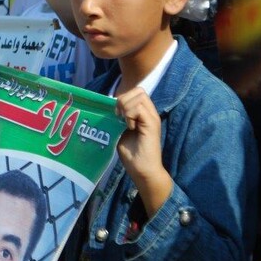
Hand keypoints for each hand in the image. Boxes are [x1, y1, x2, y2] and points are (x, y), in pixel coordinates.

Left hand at [115, 87, 172, 214]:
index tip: (115, 113)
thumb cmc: (131, 153)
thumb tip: (109, 106)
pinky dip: (130, 115)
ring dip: (126, 107)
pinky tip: (129, 126)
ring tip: (124, 121)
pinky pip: (139, 108)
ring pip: (139, 96)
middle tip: (119, 116)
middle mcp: (150, 113)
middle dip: (124, 100)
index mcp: (143, 113)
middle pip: (138, 90)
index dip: (123, 97)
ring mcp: (152, 118)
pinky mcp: (152, 124)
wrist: (142, 170)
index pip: (136, 91)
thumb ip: (118, 118)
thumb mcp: (121, 130)